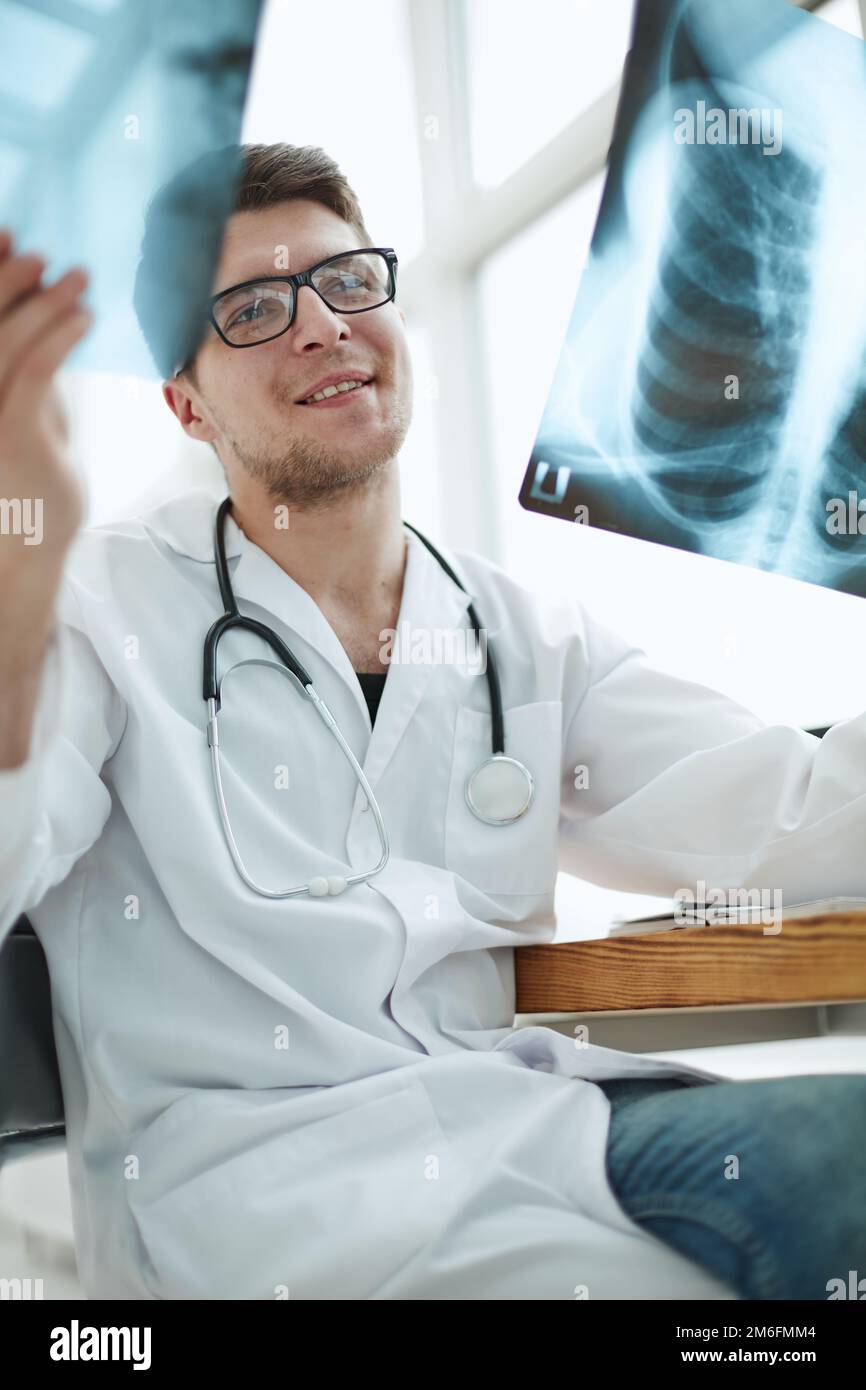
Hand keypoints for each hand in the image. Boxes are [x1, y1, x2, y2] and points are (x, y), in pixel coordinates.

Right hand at [0, 227, 91, 564]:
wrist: (24, 553)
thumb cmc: (29, 487)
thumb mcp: (27, 419)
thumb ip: (31, 375)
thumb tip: (51, 319)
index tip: (6, 235)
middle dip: (2, 275)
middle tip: (38, 251)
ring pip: (5, 338)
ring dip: (41, 300)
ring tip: (76, 277)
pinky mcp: (9, 435)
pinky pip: (34, 371)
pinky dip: (58, 335)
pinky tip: (83, 317)